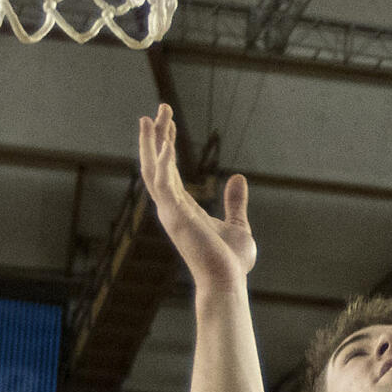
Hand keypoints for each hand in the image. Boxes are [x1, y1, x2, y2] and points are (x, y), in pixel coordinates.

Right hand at [139, 104, 255, 288]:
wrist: (228, 282)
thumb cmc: (230, 261)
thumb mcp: (238, 224)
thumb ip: (235, 201)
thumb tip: (237, 177)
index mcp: (183, 209)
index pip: (168, 171)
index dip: (166, 146)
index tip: (167, 122)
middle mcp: (171, 208)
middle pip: (155, 165)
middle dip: (155, 138)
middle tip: (157, 109)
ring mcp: (170, 212)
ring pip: (152, 170)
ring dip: (153, 143)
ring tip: (153, 115)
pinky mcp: (175, 216)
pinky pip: (164, 183)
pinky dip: (163, 161)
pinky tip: (166, 140)